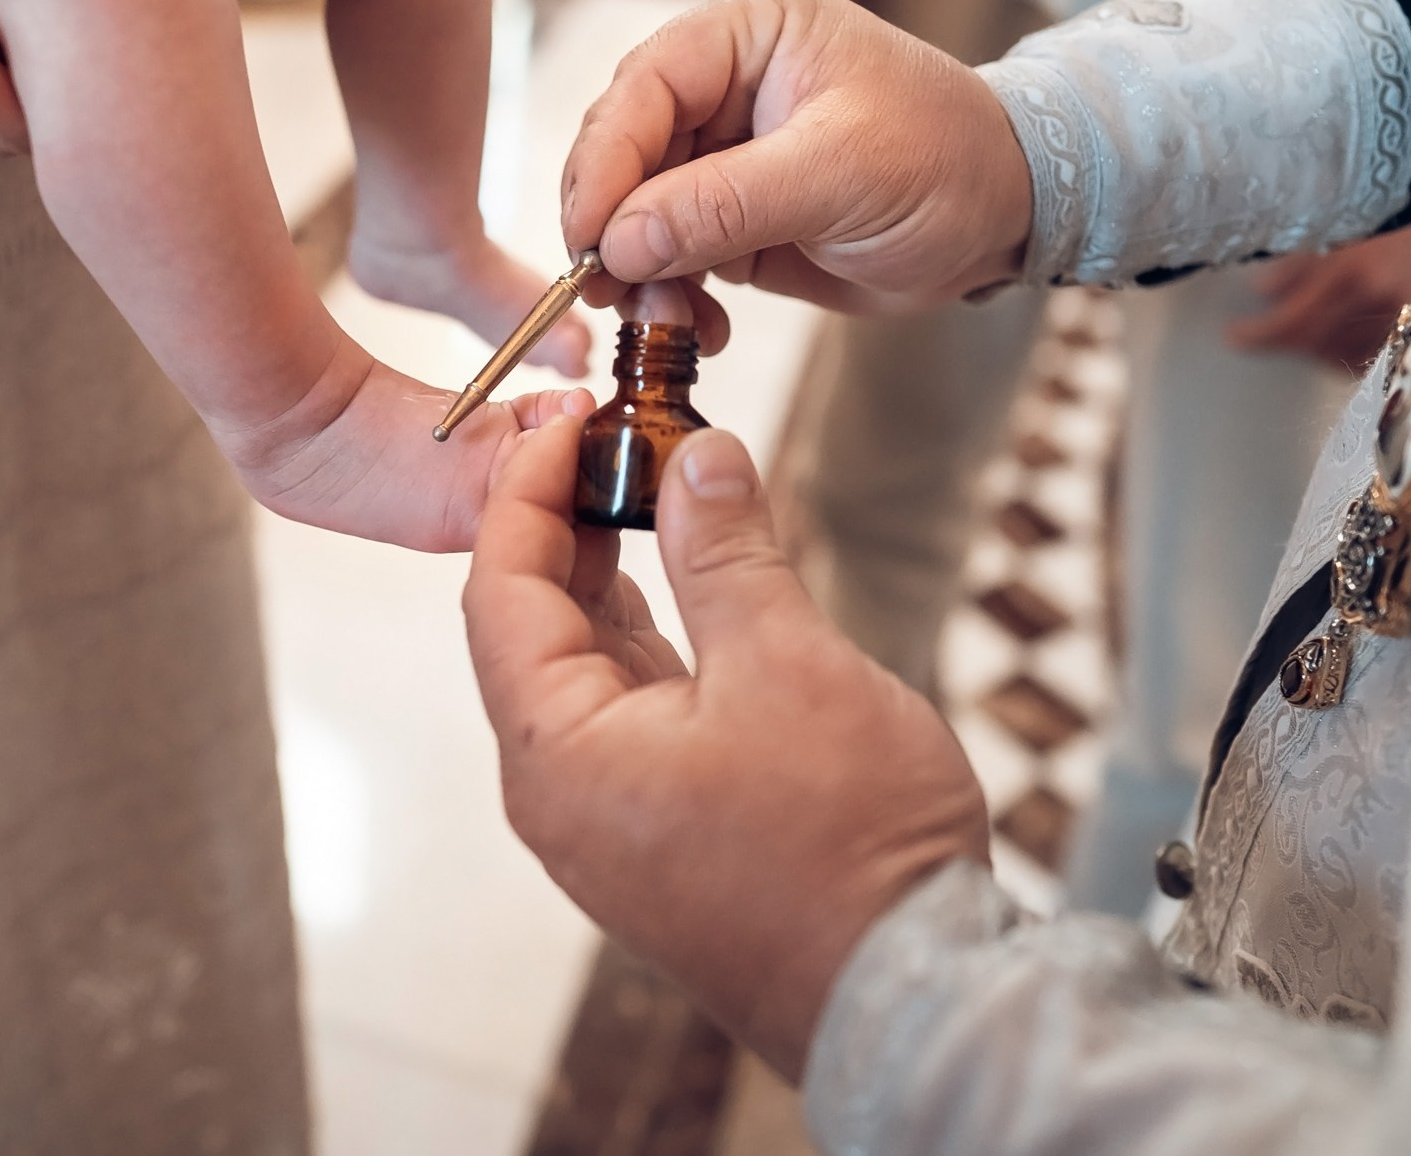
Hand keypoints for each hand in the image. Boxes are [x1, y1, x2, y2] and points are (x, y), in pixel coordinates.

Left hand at [463, 421, 987, 1077]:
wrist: (912, 994)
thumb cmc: (846, 849)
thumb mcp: (786, 663)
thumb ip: (727, 550)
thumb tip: (698, 453)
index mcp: (557, 757)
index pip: (498, 592)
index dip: (525, 489)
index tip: (567, 417)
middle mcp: (563, 795)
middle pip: (531, 630)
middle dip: (568, 524)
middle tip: (615, 437)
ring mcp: (613, 821)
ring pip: (586, 670)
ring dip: (614, 577)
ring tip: (655, 489)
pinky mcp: (665, 832)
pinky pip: (632, 712)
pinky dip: (653, 637)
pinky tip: (690, 584)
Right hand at [559, 0, 1033, 314]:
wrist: (1006, 214)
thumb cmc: (946, 161)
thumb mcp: (840, 175)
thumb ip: (725, 203)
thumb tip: (619, 241)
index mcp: (746, 32)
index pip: (643, 87)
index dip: (605, 162)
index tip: (588, 237)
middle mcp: (720, 82)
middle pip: (623, 149)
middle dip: (613, 226)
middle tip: (610, 292)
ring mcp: (719, 150)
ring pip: (635, 211)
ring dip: (640, 273)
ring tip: (667, 321)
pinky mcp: (728, 213)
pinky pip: (669, 254)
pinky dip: (672, 296)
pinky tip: (702, 327)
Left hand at [1228, 217, 1410, 373]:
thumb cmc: (1403, 209)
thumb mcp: (1348, 222)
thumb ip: (1305, 258)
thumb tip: (1263, 290)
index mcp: (1355, 271)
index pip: (1294, 321)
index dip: (1261, 335)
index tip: (1234, 336)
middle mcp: (1381, 302)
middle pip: (1315, 344)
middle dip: (1283, 341)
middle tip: (1254, 335)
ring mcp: (1407, 321)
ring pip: (1344, 355)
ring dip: (1313, 348)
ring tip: (1296, 330)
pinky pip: (1376, 358)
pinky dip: (1349, 352)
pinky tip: (1336, 338)